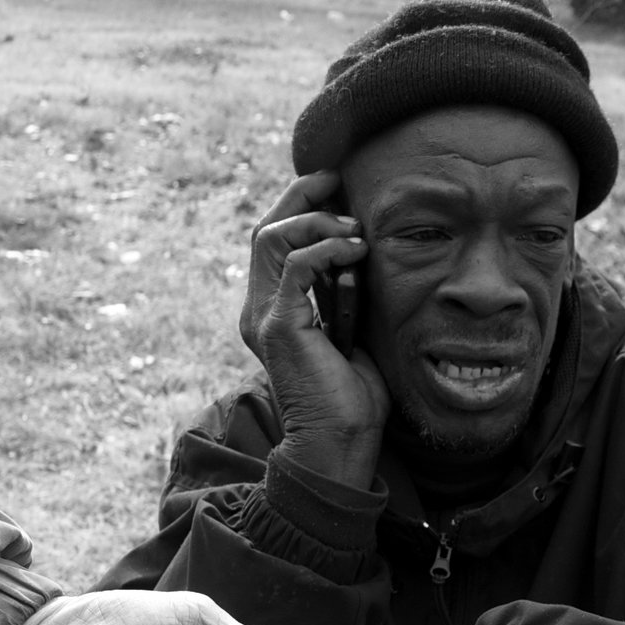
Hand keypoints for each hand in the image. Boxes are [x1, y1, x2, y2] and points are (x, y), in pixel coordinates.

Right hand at [244, 172, 388, 488]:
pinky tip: (357, 252)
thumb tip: (365, 253)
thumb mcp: (353, 332)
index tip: (338, 188)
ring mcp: (264, 316)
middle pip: (265, 228)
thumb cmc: (353, 398)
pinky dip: (327, 249)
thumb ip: (347, 295)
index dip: (300, 206)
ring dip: (317, 222)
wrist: (340, 443)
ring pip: (272, 237)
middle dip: (302, 196)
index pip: (273, 240)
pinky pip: (296, 265)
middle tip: (339, 180)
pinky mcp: (279, 326)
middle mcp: (259, 309)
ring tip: (355, 230)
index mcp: (272, 309)